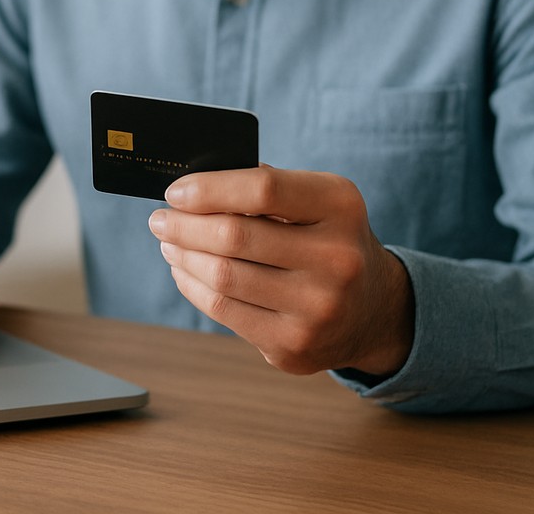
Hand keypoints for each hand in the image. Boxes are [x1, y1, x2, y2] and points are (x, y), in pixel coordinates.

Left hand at [149, 167, 413, 376]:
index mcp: (341, 207)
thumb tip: (192, 188)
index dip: (209, 188)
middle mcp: (337, 258)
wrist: (372, 311)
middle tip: (160, 220)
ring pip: (222, 276)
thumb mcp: (317, 202)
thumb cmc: (327, 241)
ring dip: (182, 256)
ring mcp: (317, 308)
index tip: (175, 192)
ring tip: (170, 244)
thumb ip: (266, 188)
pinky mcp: (294, 345)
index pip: (263, 188)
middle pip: (235, 236)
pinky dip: (192, 286)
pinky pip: (223, 310)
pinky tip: (185, 271)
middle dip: (184, 225)